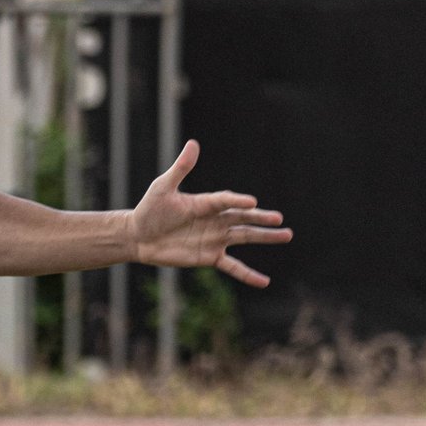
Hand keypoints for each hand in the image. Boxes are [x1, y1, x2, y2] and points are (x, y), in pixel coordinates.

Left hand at [128, 141, 291, 288]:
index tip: (251, 203)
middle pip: (242, 218)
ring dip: (264, 237)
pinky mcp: (210, 257)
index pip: (225, 201)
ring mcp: (214, 239)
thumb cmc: (150, 209)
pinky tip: (264, 281)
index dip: (237, 201)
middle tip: (279, 218)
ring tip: (286, 235)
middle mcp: (215, 220)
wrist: (139, 237)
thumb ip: (180, 168)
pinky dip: (248, 274)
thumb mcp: (163, 188)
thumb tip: (193, 144)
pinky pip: (232, 266)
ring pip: (244, 238)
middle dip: (261, 218)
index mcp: (205, 203)